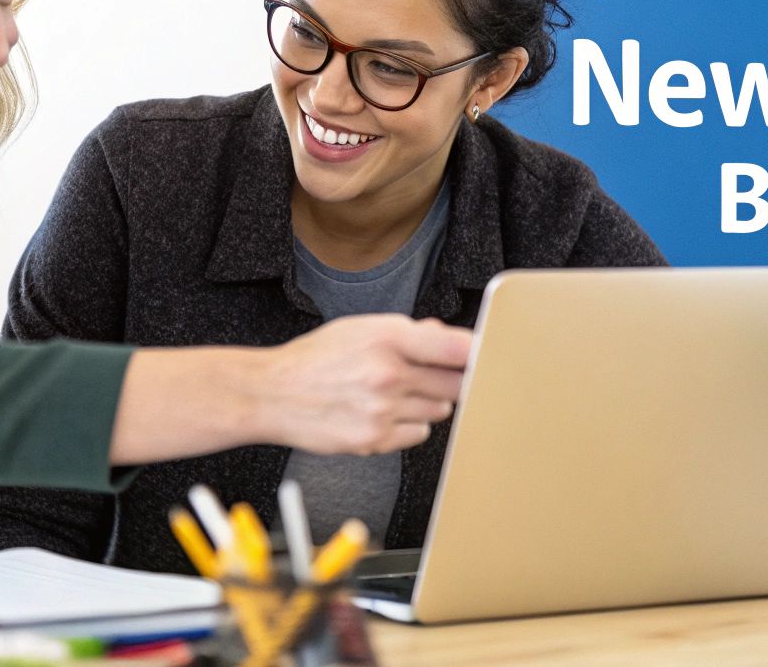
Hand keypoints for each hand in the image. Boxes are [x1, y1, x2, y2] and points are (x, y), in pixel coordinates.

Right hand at [256, 314, 472, 454]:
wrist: (273, 394)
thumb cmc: (316, 358)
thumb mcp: (361, 328)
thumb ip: (409, 332)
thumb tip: (446, 337)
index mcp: (388, 337)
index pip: (457, 348)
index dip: (482, 354)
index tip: (494, 358)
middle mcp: (389, 373)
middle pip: (457, 384)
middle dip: (453, 380)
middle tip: (436, 376)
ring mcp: (383, 410)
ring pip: (439, 411)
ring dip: (429, 403)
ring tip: (395, 393)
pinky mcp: (375, 440)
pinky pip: (418, 435)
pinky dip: (410, 427)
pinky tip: (384, 414)